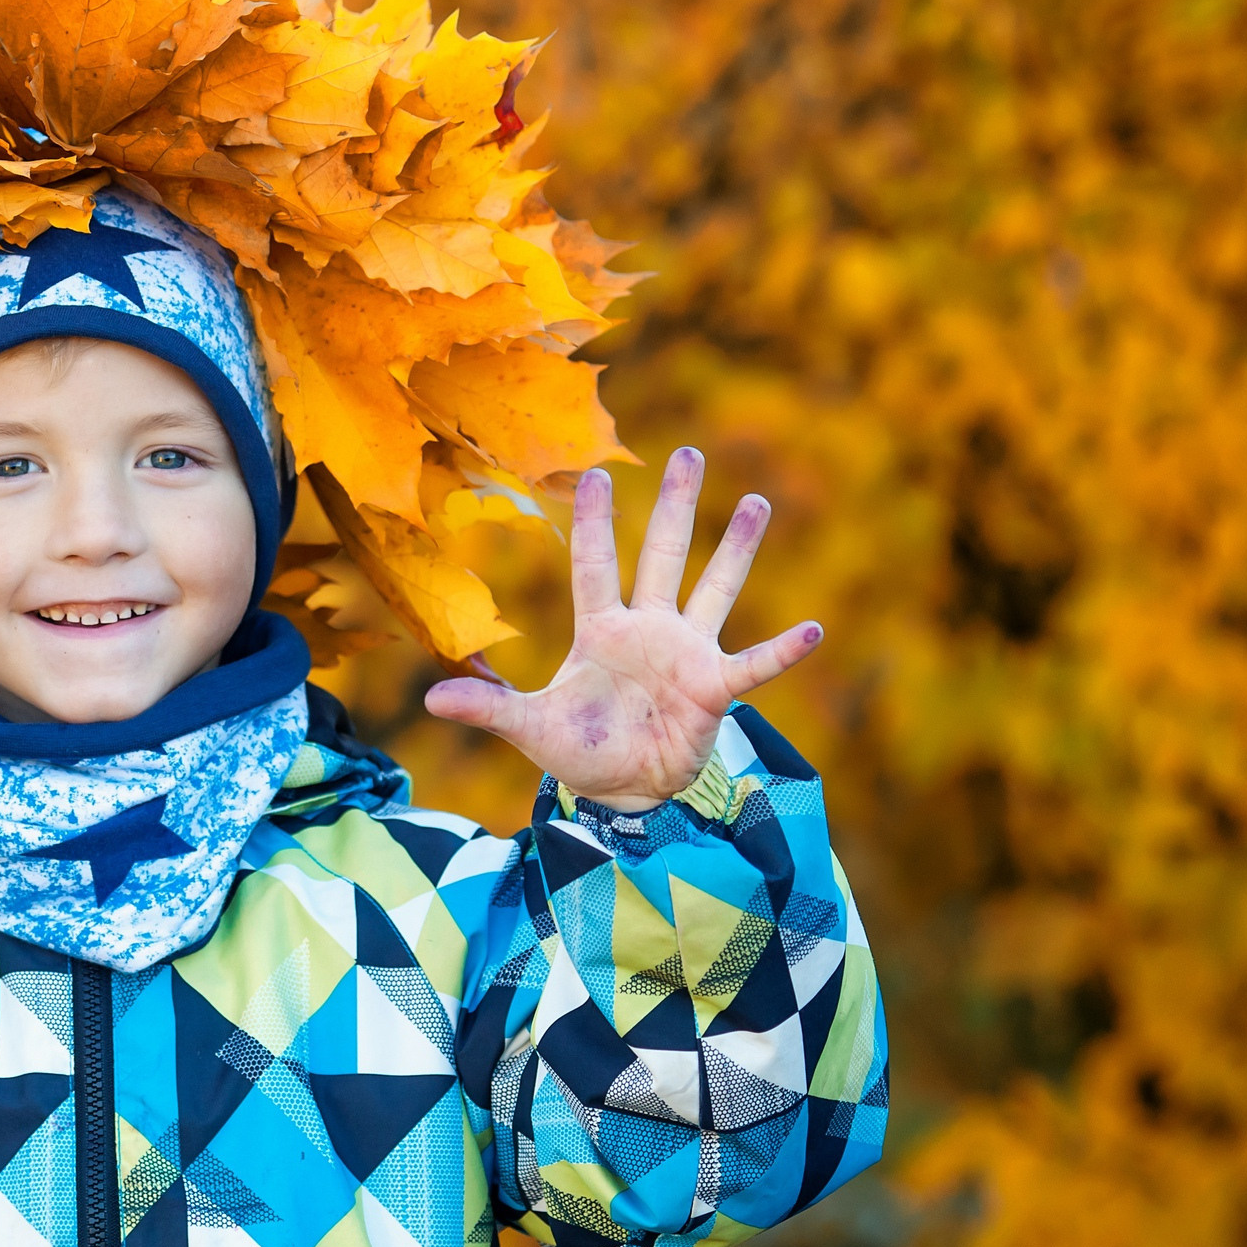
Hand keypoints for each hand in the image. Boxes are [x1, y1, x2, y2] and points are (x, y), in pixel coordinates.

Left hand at [425, 447, 820, 811]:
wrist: (625, 793)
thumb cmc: (581, 752)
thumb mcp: (529, 728)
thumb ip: (489, 706)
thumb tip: (431, 698)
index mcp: (601, 630)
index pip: (596, 564)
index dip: (598, 523)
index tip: (600, 475)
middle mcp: (648, 629)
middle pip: (663, 556)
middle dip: (677, 507)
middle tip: (689, 453)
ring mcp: (686, 654)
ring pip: (714, 588)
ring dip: (736, 549)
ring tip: (757, 503)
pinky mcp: (714, 689)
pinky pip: (753, 664)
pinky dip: (782, 650)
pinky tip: (815, 629)